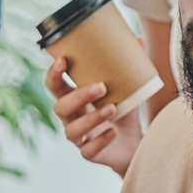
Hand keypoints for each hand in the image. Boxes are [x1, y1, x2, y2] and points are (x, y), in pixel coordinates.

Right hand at [48, 56, 142, 176]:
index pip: (54, 85)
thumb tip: (138, 38)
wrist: (135, 143)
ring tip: (113, 108)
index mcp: (74, 97)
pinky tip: (112, 133)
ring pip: (73, 130)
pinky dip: (100, 140)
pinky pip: (87, 150)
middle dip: (78, 96)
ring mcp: (79, 137)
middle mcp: (71, 117)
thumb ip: (128, 65)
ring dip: (91, 118)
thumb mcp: (127, 87)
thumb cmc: (124, 111)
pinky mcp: (89, 153)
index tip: (63, 60)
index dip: (54, 74)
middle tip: (101, 86)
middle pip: (61, 107)